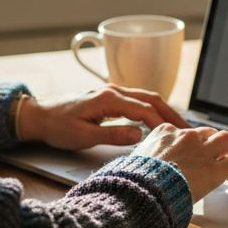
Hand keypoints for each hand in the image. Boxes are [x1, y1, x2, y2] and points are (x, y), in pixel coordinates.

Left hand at [17, 85, 188, 149]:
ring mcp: (111, 93)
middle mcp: (113, 91)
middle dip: (172, 113)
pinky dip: (152, 109)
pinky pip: (137, 100)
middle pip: (151, 99)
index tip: (176, 136)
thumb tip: (139, 135)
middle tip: (188, 129)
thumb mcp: (84, 136)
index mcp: (108, 99)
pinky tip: (158, 120)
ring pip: (146, 97)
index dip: (163, 123)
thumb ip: (113, 135)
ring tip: (179, 125)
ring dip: (164, 110)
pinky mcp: (109, 98)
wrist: (38, 115)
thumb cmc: (57, 126)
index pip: (144, 109)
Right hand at [130, 124, 227, 202]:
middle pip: (207, 132)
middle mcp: (186, 137)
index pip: (184, 131)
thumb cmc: (135, 181)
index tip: (194, 146)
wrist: (143, 191)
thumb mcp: (134, 162)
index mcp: (165, 133)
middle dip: (214, 140)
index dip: (192, 139)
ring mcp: (202, 151)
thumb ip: (142, 159)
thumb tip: (134, 165)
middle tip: (219, 149)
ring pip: (225, 139)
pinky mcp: (215, 169)